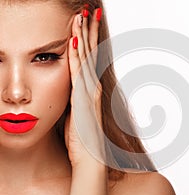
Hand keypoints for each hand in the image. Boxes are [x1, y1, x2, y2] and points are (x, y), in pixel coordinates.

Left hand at [64, 8, 103, 168]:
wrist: (91, 158)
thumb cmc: (84, 139)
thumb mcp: (77, 113)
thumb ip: (74, 98)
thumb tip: (68, 89)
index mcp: (91, 88)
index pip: (91, 57)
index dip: (90, 39)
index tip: (89, 22)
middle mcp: (93, 85)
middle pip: (92, 51)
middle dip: (90, 30)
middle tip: (91, 10)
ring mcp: (89, 91)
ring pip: (86, 56)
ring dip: (84, 35)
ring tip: (83, 15)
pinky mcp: (82, 98)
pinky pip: (78, 72)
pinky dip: (76, 54)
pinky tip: (73, 39)